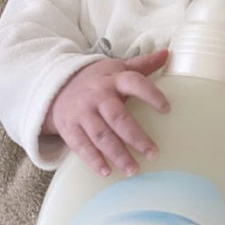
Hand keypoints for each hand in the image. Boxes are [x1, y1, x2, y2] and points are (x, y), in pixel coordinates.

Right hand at [42, 51, 169, 176]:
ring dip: (117, 154)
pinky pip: (81, 146)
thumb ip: (143, 64)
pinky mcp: (69, 128)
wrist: (56, 87)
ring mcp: (82, 113)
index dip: (151, 95)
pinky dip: (93, 160)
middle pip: (118, 117)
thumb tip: (168, 53)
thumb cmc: (95, 80)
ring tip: (134, 170)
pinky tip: (106, 172)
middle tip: (153, 153)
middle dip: (136, 137)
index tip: (166, 109)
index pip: (134, 83)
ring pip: (101, 136)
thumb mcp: (116, 68)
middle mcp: (98, 96)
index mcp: (113, 80)